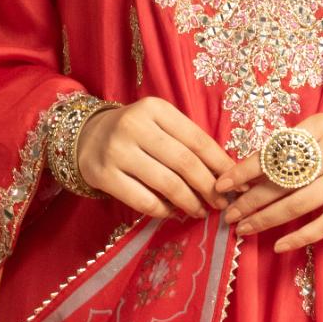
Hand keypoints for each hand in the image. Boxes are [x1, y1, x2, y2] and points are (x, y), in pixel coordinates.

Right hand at [74, 96, 243, 218]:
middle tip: (221, 203)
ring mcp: (116, 151)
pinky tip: (172, 212)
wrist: (86, 137)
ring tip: (200, 211)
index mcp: (155, 108)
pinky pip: (143, 201)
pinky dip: (164, 211)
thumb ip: (188, 143)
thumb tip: (227, 174)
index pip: (197, 139)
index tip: (236, 183)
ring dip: (189, 203)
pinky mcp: (103, 175)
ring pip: (166, 184)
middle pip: (184, 163)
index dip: (221, 165)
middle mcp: (134, 125)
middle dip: (209, 188)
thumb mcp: (159, 125)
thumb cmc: (134, 133)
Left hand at [211, 98, 322, 252]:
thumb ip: (299, 144)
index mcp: (318, 127)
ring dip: (265, 219)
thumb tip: (257, 169)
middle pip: (279, 181)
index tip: (221, 185)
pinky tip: (280, 245)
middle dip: (247, 200)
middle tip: (227, 214)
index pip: (271, 152)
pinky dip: (300, 236)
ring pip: (297, 203)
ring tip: (244, 229)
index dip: (242, 171)